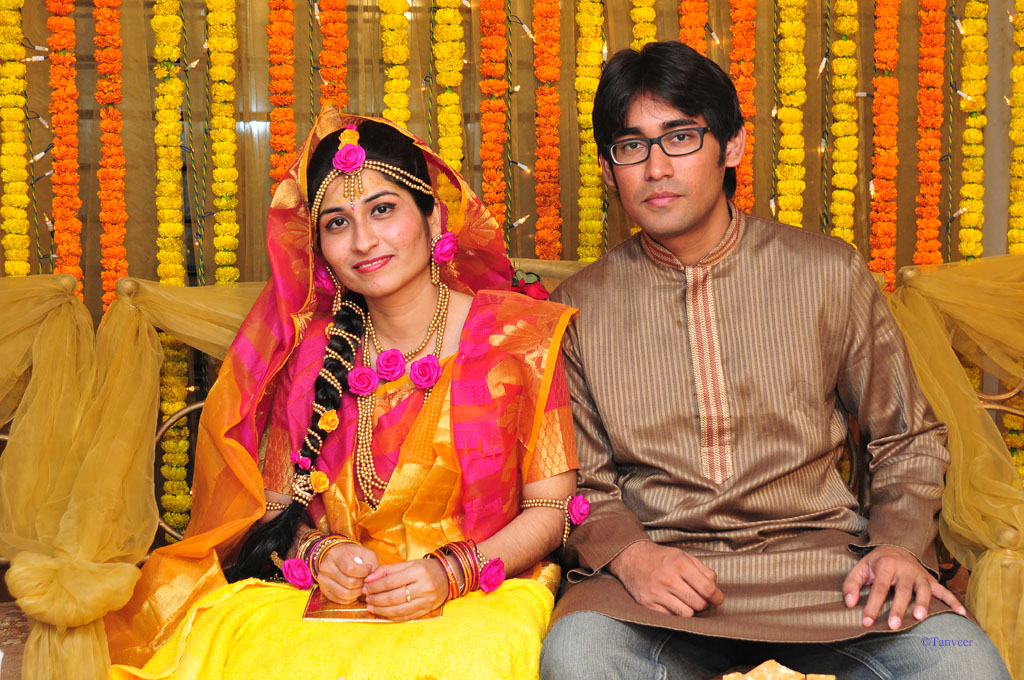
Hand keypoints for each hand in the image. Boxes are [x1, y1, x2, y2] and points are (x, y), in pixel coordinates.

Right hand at [316, 543, 378, 603]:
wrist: (339, 557)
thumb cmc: (354, 555)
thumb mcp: (365, 553)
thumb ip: (372, 564)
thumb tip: (372, 579)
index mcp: (336, 555)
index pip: (351, 569)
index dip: (364, 572)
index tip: (369, 569)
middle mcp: (326, 568)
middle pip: (349, 583)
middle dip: (362, 583)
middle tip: (366, 580)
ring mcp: (323, 580)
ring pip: (345, 594)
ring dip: (358, 593)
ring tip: (361, 586)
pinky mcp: (324, 590)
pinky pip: (341, 600)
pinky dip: (351, 598)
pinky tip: (354, 590)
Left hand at [362, 558, 448, 620]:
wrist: (448, 576)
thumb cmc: (425, 568)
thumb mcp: (408, 564)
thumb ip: (388, 570)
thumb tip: (368, 579)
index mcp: (418, 571)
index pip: (391, 581)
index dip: (375, 586)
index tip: (365, 587)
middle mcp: (424, 587)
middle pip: (393, 597)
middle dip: (376, 599)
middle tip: (366, 598)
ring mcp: (427, 601)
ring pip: (399, 610)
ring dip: (382, 610)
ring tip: (371, 606)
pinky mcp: (427, 610)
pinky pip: (406, 617)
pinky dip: (392, 616)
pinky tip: (384, 613)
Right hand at [608, 540, 723, 616]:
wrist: (631, 558)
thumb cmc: (661, 558)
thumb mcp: (683, 555)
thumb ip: (702, 570)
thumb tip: (714, 587)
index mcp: (680, 564)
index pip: (707, 588)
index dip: (716, 597)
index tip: (717, 599)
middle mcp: (668, 578)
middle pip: (699, 604)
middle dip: (702, 603)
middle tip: (697, 598)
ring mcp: (656, 592)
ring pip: (686, 614)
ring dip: (689, 610)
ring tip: (685, 601)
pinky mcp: (647, 604)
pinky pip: (670, 617)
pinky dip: (674, 613)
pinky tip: (672, 604)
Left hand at [842, 545, 966, 628]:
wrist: (896, 545)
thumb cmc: (876, 563)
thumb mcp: (860, 568)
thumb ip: (852, 584)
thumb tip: (850, 603)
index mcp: (886, 565)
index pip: (879, 587)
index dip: (873, 605)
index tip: (866, 621)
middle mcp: (905, 569)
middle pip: (903, 590)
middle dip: (898, 609)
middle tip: (894, 626)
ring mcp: (920, 574)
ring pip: (923, 590)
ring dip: (923, 604)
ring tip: (919, 618)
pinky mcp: (930, 580)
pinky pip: (944, 590)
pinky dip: (953, 601)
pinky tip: (961, 613)